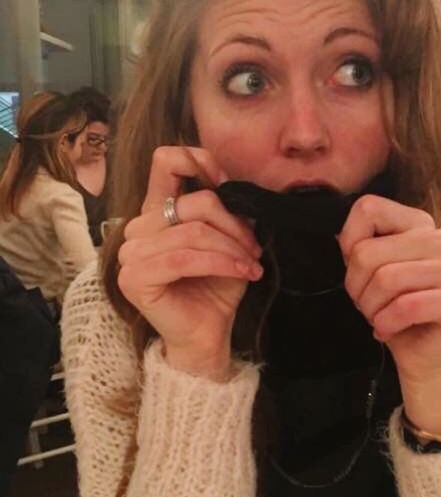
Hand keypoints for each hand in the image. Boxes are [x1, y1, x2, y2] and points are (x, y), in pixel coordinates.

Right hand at [117, 146, 263, 379]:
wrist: (208, 334)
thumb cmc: (215, 288)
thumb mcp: (228, 241)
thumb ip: (227, 211)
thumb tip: (238, 186)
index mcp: (157, 212)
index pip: (166, 162)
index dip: (201, 163)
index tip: (231, 186)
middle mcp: (138, 227)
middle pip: (195, 203)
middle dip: (234, 225)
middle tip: (254, 248)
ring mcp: (130, 253)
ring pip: (194, 232)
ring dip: (232, 248)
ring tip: (251, 264)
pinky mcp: (134, 277)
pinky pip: (185, 259)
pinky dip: (221, 263)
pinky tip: (242, 272)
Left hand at [339, 196, 440, 431]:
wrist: (421, 356)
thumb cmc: (393, 310)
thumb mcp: (368, 273)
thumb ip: (357, 246)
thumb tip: (340, 237)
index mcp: (420, 224)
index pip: (369, 209)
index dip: (350, 245)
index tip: (359, 273)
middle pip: (369, 252)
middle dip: (356, 287)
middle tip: (366, 305)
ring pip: (387, 280)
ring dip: (371, 309)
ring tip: (378, 318)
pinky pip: (407, 306)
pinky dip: (387, 323)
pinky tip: (387, 330)